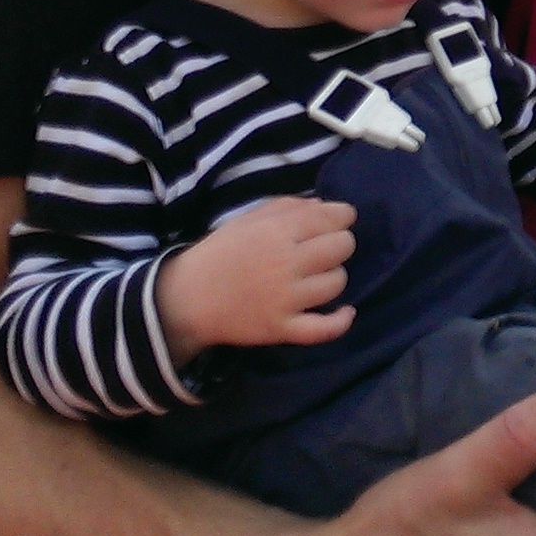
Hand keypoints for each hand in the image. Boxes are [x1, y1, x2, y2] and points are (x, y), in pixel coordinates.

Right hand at [157, 196, 356, 357]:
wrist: (188, 298)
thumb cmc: (221, 253)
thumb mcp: (248, 219)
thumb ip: (287, 207)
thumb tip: (327, 206)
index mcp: (276, 230)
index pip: (332, 218)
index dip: (342, 218)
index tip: (337, 223)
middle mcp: (285, 262)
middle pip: (341, 247)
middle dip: (340, 244)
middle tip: (324, 250)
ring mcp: (286, 298)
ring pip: (337, 282)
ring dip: (334, 277)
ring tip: (319, 277)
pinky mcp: (282, 328)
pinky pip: (324, 328)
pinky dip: (341, 321)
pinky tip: (347, 312)